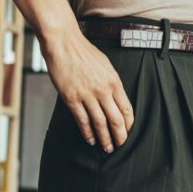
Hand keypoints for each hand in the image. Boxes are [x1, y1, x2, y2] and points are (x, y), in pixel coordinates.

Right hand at [46, 35, 134, 152]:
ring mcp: (86, 95)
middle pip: (116, 120)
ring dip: (104, 138)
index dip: (129, 124)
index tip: (128, 132)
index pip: (127, 109)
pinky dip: (87, 132)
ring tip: (107, 147)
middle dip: (119, 136)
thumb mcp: (106, 65)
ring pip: (99, 123)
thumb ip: (111, 83)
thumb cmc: (84, 52)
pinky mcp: (71, 98)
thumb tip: (116, 99)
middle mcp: (103, 90)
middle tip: (120, 146)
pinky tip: (90, 139)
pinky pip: (82, 120)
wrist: (64, 43)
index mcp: (114, 81)